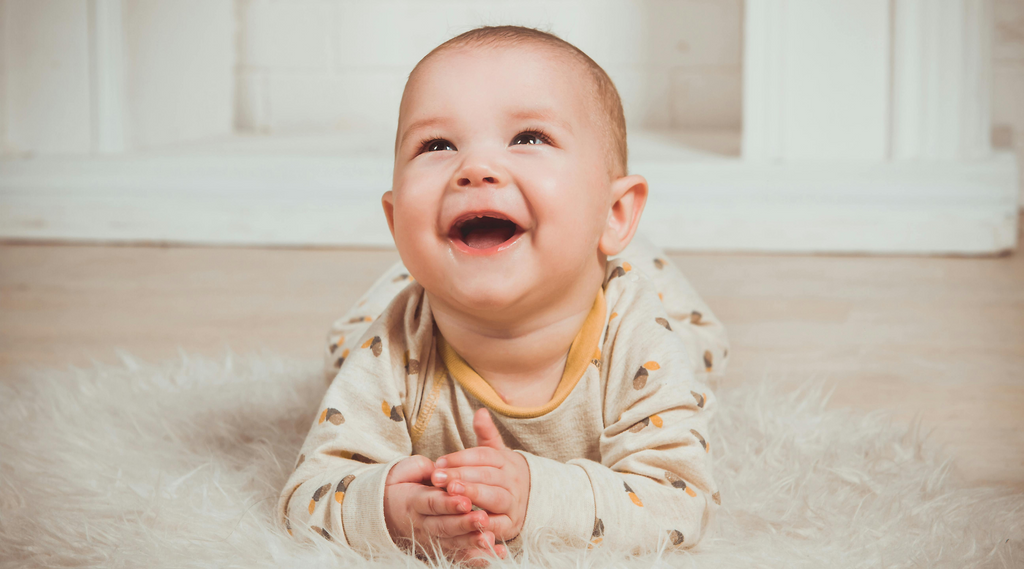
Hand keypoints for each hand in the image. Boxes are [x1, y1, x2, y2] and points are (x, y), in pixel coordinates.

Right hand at [383, 455, 499, 559]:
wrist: (385, 509)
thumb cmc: (402, 484)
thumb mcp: (407, 471)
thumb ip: (423, 468)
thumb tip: (438, 468)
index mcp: (413, 502)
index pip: (431, 503)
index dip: (448, 504)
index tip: (466, 501)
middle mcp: (422, 523)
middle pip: (443, 526)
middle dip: (463, 524)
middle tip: (482, 519)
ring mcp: (431, 538)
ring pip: (452, 542)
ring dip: (471, 541)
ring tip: (489, 538)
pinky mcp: (440, 547)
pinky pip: (459, 554)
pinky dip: (477, 557)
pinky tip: (496, 554)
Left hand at [431, 408, 530, 543]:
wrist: (529, 500)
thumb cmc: (502, 475)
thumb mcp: (496, 453)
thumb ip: (486, 434)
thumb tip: (480, 411)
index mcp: (506, 461)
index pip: (484, 456)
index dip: (461, 458)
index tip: (439, 462)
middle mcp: (513, 481)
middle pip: (487, 476)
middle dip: (462, 476)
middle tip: (439, 477)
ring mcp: (514, 503)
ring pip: (495, 498)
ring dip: (473, 495)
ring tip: (452, 493)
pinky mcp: (512, 525)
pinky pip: (499, 525)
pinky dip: (484, 524)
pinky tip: (465, 520)